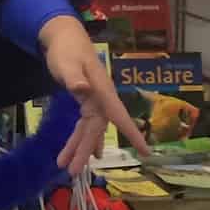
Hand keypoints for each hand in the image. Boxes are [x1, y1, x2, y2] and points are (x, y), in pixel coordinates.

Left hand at [38, 15, 149, 173]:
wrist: (64, 37)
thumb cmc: (67, 49)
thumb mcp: (66, 63)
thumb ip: (73, 77)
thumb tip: (82, 89)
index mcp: (102, 90)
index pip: (118, 115)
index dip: (132, 134)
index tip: (146, 152)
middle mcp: (101, 99)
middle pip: (97, 129)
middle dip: (86, 150)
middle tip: (73, 171)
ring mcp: (94, 101)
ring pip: (90, 130)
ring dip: (80, 148)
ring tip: (67, 167)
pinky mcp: (86, 102)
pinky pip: (84, 125)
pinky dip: (80, 138)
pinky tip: (85, 153)